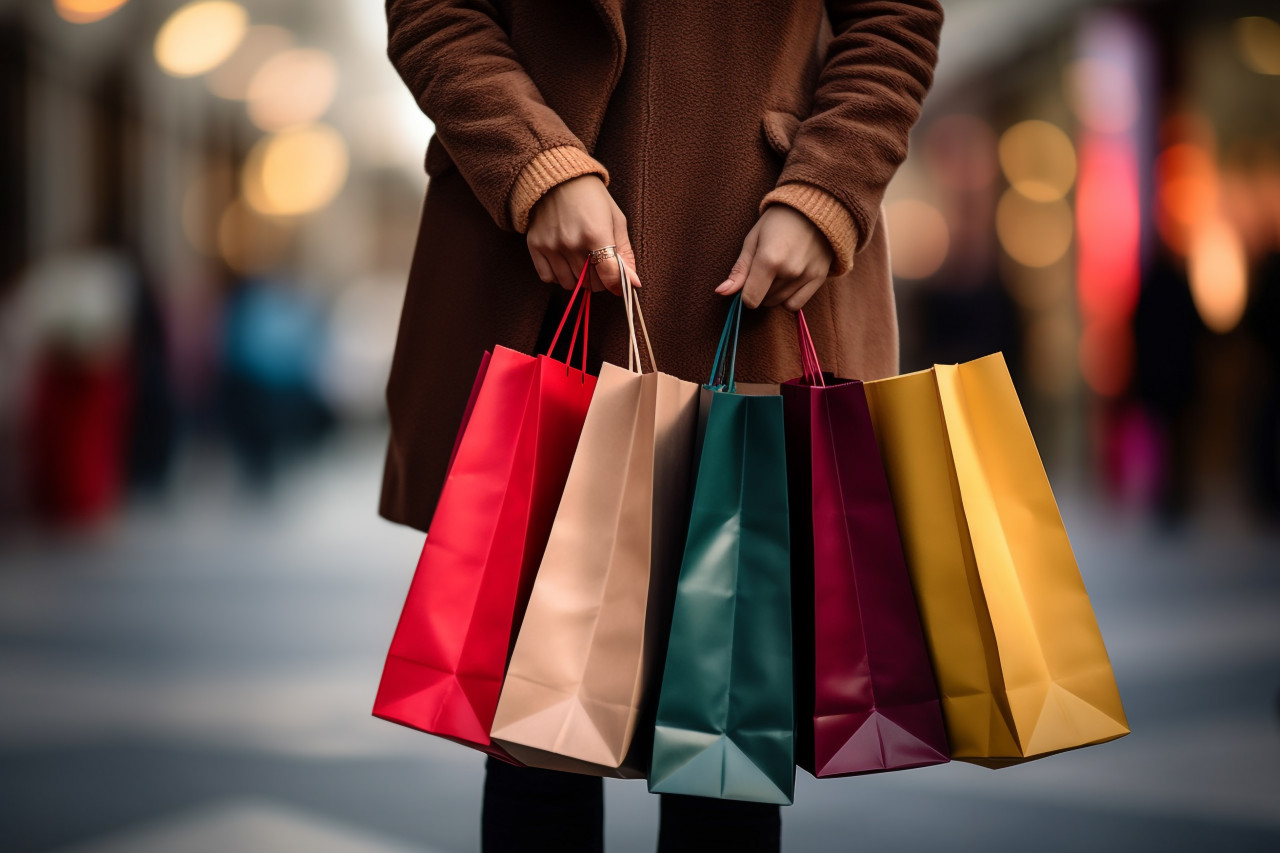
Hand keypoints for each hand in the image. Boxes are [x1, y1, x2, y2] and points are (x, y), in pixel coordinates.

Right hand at [527, 175, 639, 294]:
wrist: (558, 177)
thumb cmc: (592, 198)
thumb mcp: (616, 219)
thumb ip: (625, 253)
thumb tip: (633, 282)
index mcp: (596, 233)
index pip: (609, 275)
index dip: (618, 284)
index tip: (620, 284)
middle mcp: (571, 242)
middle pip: (591, 283)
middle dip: (600, 280)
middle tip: (600, 266)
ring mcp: (551, 246)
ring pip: (570, 285)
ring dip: (579, 280)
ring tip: (582, 262)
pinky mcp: (535, 246)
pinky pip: (548, 278)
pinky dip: (558, 276)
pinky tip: (564, 262)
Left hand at [716, 205, 832, 310]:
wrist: (814, 207)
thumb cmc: (778, 221)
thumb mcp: (753, 240)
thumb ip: (739, 269)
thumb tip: (721, 292)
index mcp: (769, 260)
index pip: (750, 299)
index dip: (744, 294)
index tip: (747, 282)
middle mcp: (790, 271)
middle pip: (764, 301)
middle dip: (759, 290)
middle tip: (764, 269)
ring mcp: (807, 276)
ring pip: (779, 303)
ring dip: (773, 294)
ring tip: (778, 270)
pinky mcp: (819, 278)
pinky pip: (796, 304)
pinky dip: (789, 298)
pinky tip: (788, 282)